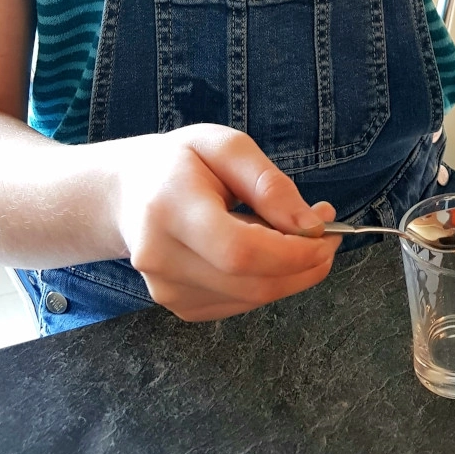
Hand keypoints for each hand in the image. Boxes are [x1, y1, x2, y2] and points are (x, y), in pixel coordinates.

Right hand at [112, 124, 342, 321]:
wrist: (127, 193)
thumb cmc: (179, 163)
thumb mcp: (226, 147)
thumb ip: (269, 184)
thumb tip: (310, 226)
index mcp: (169, 209)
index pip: (240, 252)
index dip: (294, 253)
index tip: (327, 233)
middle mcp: (161, 258)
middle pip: (253, 283)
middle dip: (306, 263)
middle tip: (326, 231)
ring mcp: (167, 290)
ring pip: (255, 298)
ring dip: (292, 272)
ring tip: (293, 234)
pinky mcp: (181, 306)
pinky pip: (244, 303)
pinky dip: (269, 281)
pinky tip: (263, 251)